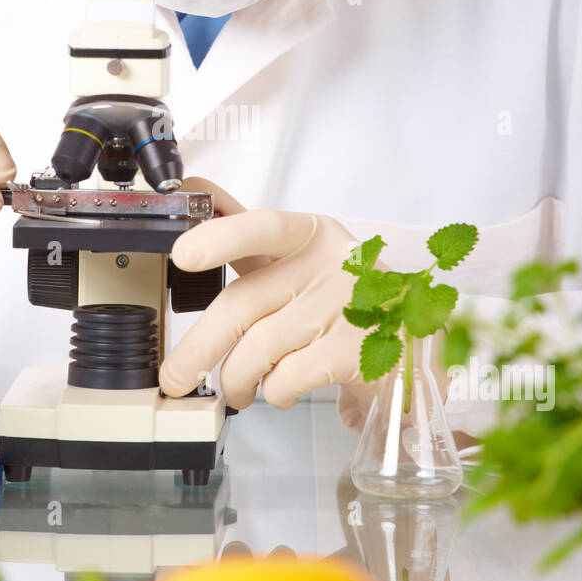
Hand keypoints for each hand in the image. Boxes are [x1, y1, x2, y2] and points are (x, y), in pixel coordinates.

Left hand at [159, 179, 366, 409]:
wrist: (408, 337)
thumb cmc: (338, 292)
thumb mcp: (297, 254)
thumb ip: (245, 231)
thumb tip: (194, 189)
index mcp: (310, 234)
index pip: (264, 226)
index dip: (220, 237)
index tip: (183, 254)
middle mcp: (328, 266)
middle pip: (244, 303)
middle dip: (198, 348)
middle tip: (173, 376)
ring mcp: (343, 310)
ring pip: (258, 348)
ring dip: (235, 379)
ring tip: (235, 389)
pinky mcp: (352, 354)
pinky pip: (287, 378)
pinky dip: (273, 391)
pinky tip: (278, 388)